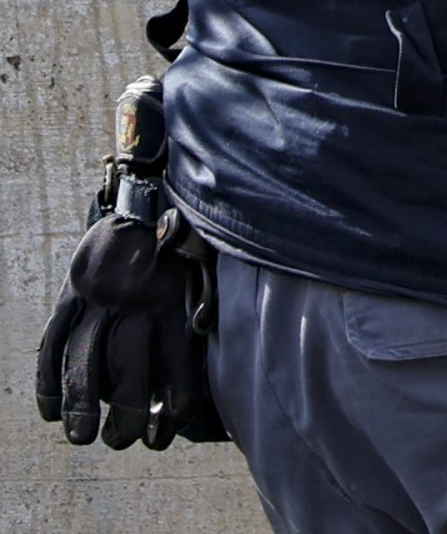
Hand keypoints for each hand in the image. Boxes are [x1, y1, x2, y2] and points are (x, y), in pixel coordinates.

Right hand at [36, 204, 225, 448]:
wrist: (150, 195)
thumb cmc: (188, 245)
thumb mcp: (206, 274)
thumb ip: (200, 317)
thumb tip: (199, 372)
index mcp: (176, 296)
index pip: (175, 359)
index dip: (172, 398)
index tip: (168, 429)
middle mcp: (136, 300)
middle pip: (126, 366)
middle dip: (124, 411)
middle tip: (122, 442)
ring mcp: (98, 296)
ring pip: (84, 358)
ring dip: (80, 404)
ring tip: (83, 437)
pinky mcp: (71, 292)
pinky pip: (54, 340)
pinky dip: (48, 377)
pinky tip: (49, 410)